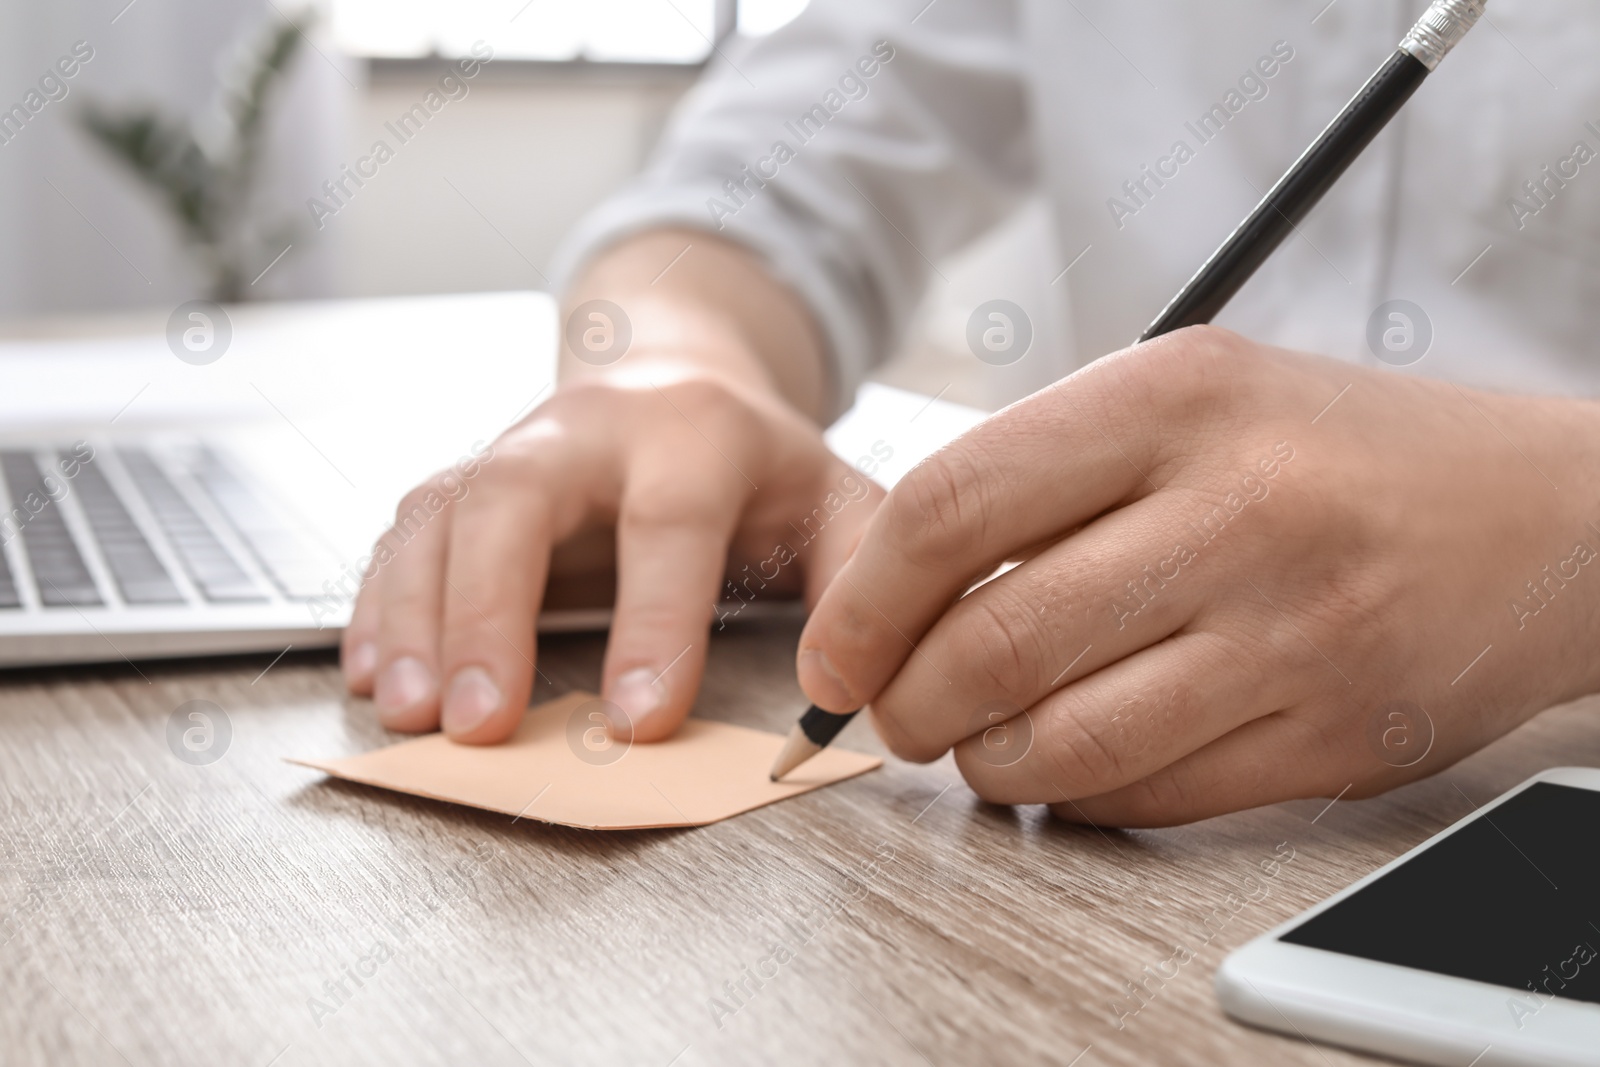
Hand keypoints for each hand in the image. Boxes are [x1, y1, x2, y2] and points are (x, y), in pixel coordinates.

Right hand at [341, 228, 879, 743]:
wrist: (679, 381)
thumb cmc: (760, 467)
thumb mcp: (841, 504)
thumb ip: (858, 584)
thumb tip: (837, 688)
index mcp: (697, 434)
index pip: (669, 522)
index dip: (654, 623)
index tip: (637, 722)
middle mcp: (591, 431)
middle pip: (517, 498)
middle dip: (490, 612)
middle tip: (480, 724)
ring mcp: (515, 449)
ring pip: (443, 514)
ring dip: (416, 616)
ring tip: (410, 715)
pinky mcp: (466, 482)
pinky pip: (404, 532)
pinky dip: (380, 602)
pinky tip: (371, 671)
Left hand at [795, 326, 1599, 825]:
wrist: (1545, 517)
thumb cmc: (1333, 455)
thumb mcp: (1195, 397)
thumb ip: (1047, 473)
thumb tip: (891, 593)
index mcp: (1176, 394)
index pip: (951, 502)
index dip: (862, 599)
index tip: (834, 654)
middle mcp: (1237, 505)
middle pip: (990, 639)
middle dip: (907, 703)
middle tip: (896, 713)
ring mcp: (1293, 628)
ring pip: (1059, 740)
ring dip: (983, 761)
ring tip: (977, 743)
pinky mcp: (1333, 734)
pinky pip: (1145, 797)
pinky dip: (1076, 796)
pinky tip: (1073, 762)